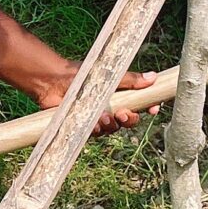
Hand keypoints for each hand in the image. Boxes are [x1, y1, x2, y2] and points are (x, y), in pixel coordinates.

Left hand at [30, 64, 162, 135]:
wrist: (54, 81)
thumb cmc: (80, 75)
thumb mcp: (109, 75)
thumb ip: (131, 79)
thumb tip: (153, 77)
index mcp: (119, 95)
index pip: (139, 105)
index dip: (148, 108)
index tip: (153, 109)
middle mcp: (110, 108)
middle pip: (128, 121)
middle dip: (130, 120)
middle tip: (124, 114)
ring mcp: (97, 118)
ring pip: (112, 129)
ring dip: (111, 124)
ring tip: (104, 116)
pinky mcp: (85, 126)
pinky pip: (96, 133)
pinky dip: (97, 128)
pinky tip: (94, 122)